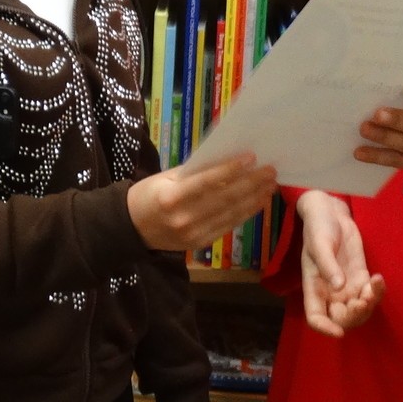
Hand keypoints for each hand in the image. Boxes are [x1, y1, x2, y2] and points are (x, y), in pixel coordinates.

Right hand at [128, 154, 279, 253]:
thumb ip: (194, 172)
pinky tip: (258, 201)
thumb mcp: (165, 178)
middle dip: (251, 183)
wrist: (131, 229)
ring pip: (230, 214)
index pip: (206, 182)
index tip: (252, 158)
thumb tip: (227, 160)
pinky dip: (245, 213)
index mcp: (171, 198)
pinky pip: (227, 226)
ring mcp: (193, 234)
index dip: (230, 170)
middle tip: (270, 170)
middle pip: (224, 199)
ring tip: (270, 184)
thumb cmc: (149, 195)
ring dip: (254, 198)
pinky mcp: (201, 243)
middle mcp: (183, 218)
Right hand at [297, 190, 381, 336]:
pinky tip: (378, 278)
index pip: (316, 317)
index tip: (339, 332)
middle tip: (363, 299)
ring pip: (359, 309)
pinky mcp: (360, 277)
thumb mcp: (319, 243)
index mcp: (314, 288)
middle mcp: (330, 292)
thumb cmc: (318, 227)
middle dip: (354, 315)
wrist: (331, 212)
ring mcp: (347, 286)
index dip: (325, 329)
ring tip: (374, 285)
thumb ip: (327, 265)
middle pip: (342, 319)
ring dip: (369, 304)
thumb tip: (338, 287)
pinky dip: (377, 291)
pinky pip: (370, 293)